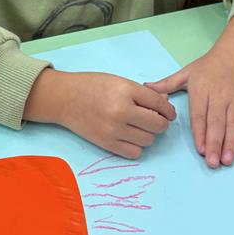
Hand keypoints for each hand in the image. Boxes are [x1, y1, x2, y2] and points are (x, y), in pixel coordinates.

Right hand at [24, 69, 175, 158]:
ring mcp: (113, 130)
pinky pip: (135, 153)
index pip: (159, 104)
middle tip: (154, 119)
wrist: (64, 99)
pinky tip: (130, 136)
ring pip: (148, 140)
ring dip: (148, 135)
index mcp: (126, 91)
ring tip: (138, 126)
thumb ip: (144, 93)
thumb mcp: (120, 82)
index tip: (169, 113)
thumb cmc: (92, 86)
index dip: (169, 110)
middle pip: (158, 125)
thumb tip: (166, 103)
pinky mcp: (106, 144)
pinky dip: (137, 146)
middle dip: (161, 123)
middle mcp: (121, 111)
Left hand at [148, 52, 233, 167]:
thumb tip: (146, 88)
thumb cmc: (209, 65)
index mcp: (201, 90)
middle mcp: (219, 96)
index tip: (200, 150)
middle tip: (212, 163)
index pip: (200, 114)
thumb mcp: (187, 72)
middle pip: (217, 123)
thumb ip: (167, 83)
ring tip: (227, 160)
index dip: (200, 133)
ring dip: (231, 143)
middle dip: (215, 143)